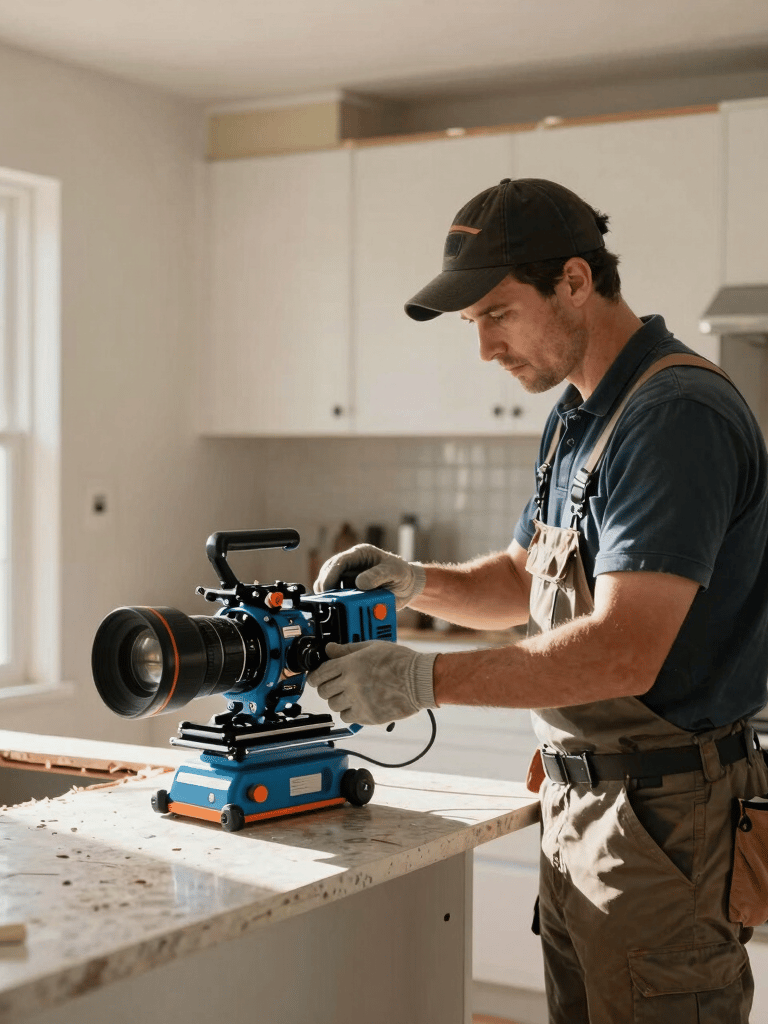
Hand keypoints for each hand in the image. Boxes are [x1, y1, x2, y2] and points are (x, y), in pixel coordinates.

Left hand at [306, 641, 437, 724]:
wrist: (420, 681)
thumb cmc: (400, 661)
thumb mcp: (373, 647)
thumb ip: (348, 649)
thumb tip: (330, 649)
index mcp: (351, 665)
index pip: (320, 673)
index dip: (314, 676)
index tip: (315, 678)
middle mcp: (351, 684)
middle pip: (324, 691)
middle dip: (325, 687)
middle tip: (333, 685)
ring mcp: (359, 701)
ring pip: (333, 705)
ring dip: (337, 700)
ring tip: (348, 694)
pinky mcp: (367, 716)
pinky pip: (347, 718)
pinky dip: (348, 712)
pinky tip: (357, 704)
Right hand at [314, 544, 425, 610]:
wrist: (408, 587)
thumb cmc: (402, 573)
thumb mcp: (395, 571)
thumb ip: (379, 575)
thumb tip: (360, 583)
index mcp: (360, 554)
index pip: (339, 561)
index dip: (330, 575)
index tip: (329, 589)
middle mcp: (351, 565)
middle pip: (329, 573)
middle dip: (326, 587)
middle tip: (329, 602)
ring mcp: (349, 578)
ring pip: (329, 585)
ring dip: (330, 596)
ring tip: (334, 607)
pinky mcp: (349, 591)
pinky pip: (337, 596)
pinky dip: (337, 604)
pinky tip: (341, 611)